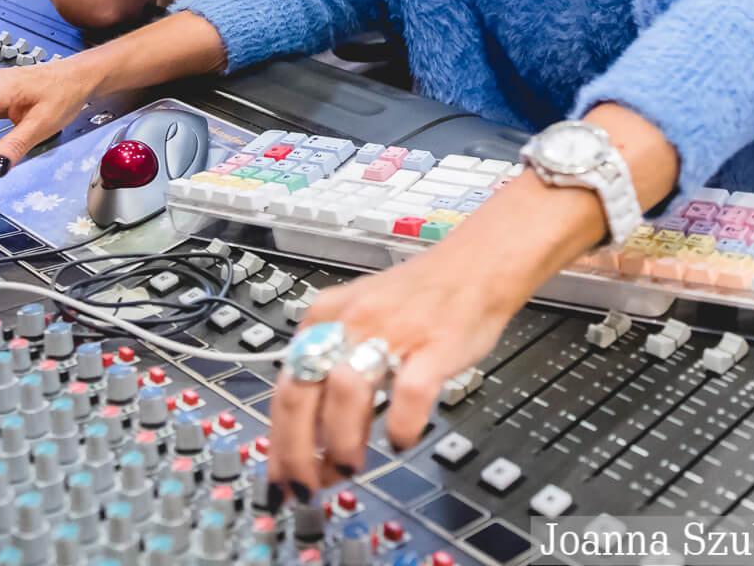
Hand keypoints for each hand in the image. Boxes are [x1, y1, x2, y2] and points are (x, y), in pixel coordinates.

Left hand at [265, 244, 527, 498]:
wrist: (474, 267)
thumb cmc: (419, 300)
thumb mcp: (357, 321)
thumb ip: (332, 371)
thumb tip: (313, 435)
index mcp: (325, 317)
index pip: (284, 386)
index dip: (278, 441)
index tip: (282, 474)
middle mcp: (350, 321)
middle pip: (301, 392)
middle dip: (297, 452)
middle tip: (306, 486)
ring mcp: (392, 332)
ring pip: (345, 394)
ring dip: (341, 442)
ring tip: (349, 467)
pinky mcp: (434, 345)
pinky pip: (409, 394)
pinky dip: (401, 426)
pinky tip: (401, 440)